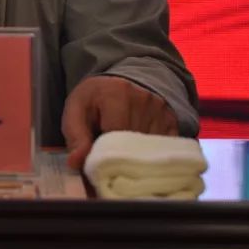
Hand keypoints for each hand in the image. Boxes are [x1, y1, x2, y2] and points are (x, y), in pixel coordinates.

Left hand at [61, 75, 177, 169]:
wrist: (117, 85)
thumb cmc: (94, 100)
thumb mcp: (76, 111)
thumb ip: (75, 137)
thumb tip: (76, 163)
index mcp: (117, 94)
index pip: (115, 136)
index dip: (105, 155)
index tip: (97, 164)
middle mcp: (144, 99)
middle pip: (134, 145)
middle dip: (120, 157)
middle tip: (109, 160)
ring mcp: (161, 109)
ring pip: (150, 149)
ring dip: (136, 157)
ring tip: (123, 151)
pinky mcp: (172, 119)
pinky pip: (165, 147)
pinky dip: (151, 154)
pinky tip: (139, 150)